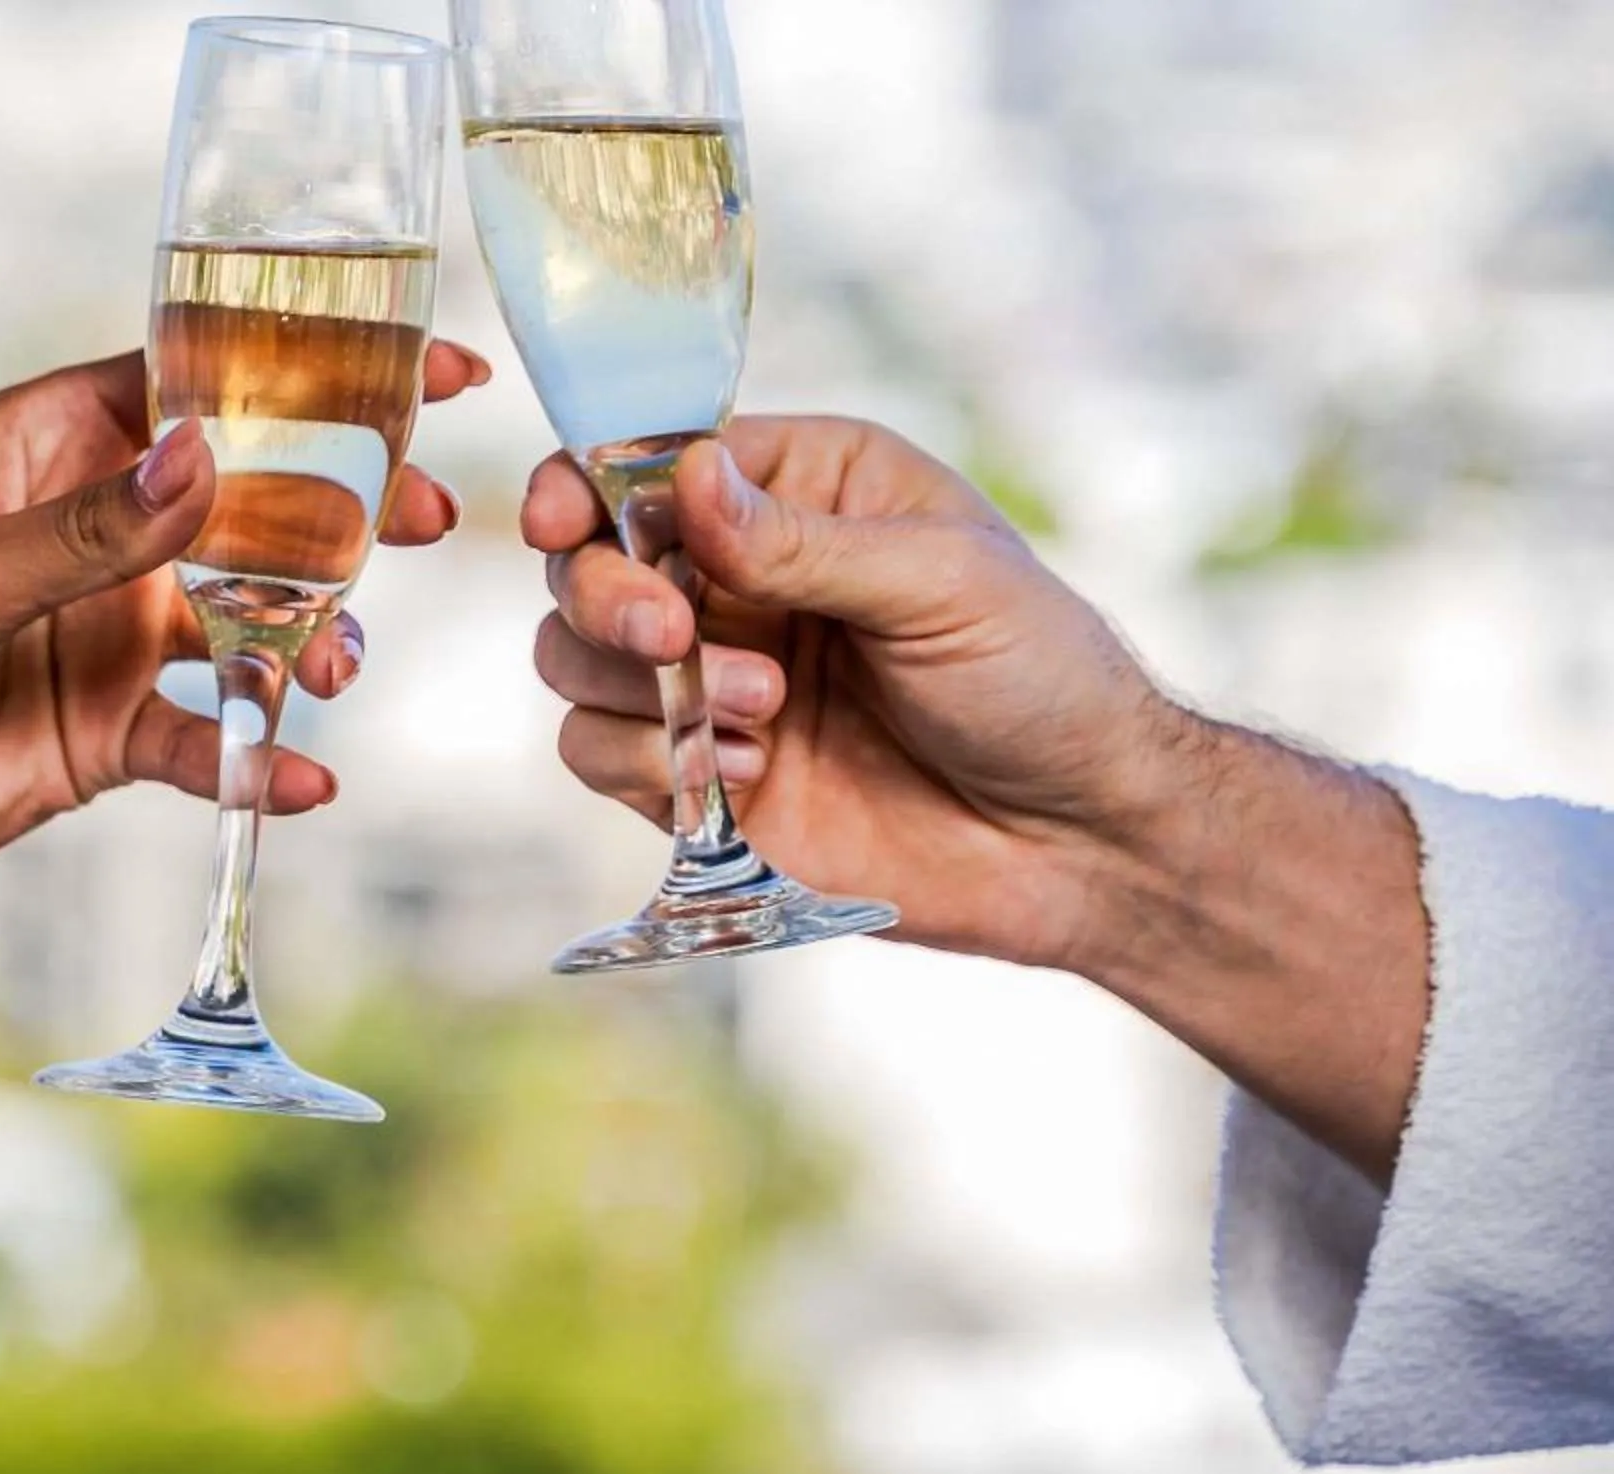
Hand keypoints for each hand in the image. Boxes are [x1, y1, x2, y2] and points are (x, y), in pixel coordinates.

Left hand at [0, 345, 489, 1022]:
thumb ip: (89, 533)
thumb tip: (206, 460)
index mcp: (48, 448)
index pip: (202, 385)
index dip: (313, 373)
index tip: (427, 371)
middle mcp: (94, 532)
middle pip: (254, 501)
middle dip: (350, 510)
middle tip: (432, 520)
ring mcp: (108, 634)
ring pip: (252, 621)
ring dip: (315, 640)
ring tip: (341, 669)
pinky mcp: (109, 734)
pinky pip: (210, 738)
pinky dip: (258, 761)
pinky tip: (298, 783)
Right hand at [526, 415, 1426, 1182]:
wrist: (1076, 844)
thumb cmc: (1041, 683)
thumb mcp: (941, 583)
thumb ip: (803, 541)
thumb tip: (685, 477)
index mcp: (802, 493)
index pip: (651, 460)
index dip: (587, 483)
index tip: (564, 520)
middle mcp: (738, 579)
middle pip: (588, 561)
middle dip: (607, 596)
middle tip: (672, 633)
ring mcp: (709, 680)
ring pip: (572, 658)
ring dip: (641, 685)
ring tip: (764, 714)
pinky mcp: (696, 780)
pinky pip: (597, 753)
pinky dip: (649, 763)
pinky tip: (751, 773)